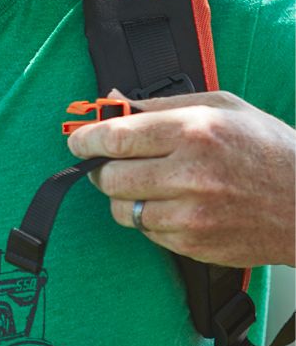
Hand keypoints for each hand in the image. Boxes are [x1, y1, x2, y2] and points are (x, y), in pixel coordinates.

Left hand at [72, 91, 295, 267]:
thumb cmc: (269, 150)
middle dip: (102, 169)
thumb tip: (111, 101)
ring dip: (125, 196)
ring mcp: (192, 214)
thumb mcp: (223, 108)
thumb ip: (161, 103)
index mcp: (195, 131)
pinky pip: (147, 232)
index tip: (77, 141)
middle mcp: (190, 173)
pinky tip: (176, 206)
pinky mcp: (194, 244)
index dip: (86, 139)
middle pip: (109, 176)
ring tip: (151, 185)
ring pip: (122, 209)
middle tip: (111, 164)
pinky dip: (151, 219)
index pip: (115, 137)